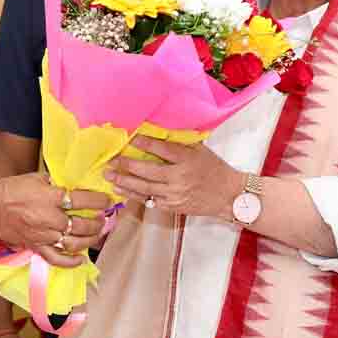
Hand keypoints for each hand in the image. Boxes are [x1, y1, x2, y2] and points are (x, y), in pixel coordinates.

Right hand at [0, 174, 109, 261]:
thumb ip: (56, 183)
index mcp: (50, 197)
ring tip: (97, 234)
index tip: (107, 201)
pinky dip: (71, 262)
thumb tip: (73, 186)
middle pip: (82, 224)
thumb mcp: (36, 177)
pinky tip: (81, 259)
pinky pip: (56, 259)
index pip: (81, 200)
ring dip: (90, 240)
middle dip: (97, 222)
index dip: (98, 201)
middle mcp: (50, 218)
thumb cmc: (10, 189)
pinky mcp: (36, 247)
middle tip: (103, 218)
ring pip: (74, 243)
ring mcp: (43, 235)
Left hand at [103, 135, 241, 217]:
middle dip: (127, 165)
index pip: (163, 150)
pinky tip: (121, 190)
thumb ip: (180, 143)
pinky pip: (149, 200)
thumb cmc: (214, 169)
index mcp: (188, 160)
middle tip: (111, 160)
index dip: (146, 143)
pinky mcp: (172, 206)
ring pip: (144, 188)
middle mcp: (180, 178)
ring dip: (124, 182)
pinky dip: (134, 195)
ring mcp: (175, 194)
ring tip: (109, 176)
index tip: (131, 138)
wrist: (229, 196)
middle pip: (148, 171)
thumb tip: (157, 131)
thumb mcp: (201, 150)